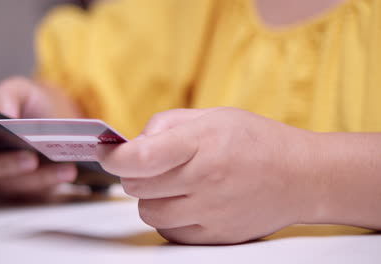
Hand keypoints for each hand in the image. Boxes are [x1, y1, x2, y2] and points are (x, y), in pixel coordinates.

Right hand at [0, 77, 82, 200]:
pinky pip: (30, 192)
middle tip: (29, 158)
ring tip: (63, 164)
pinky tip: (68, 169)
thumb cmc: (31, 104)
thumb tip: (3, 115)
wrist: (59, 119)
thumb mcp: (21, 89)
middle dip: (2, 165)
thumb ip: (7, 94)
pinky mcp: (20, 190)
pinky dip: (51, 180)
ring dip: (36, 177)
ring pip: (7, 185)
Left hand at [97, 108, 316, 243]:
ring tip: (170, 185)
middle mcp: (204, 180)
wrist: (301, 177)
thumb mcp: (213, 116)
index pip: (140, 157)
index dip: (113, 156)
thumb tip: (134, 143)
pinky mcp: (216, 235)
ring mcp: (210, 212)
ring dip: (149, 197)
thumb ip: (167, 124)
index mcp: (202, 144)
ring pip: (148, 212)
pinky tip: (183, 204)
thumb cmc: (257, 141)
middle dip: (133, 173)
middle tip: (148, 165)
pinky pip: (169, 233)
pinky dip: (167, 218)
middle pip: (136, 186)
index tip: (106, 152)